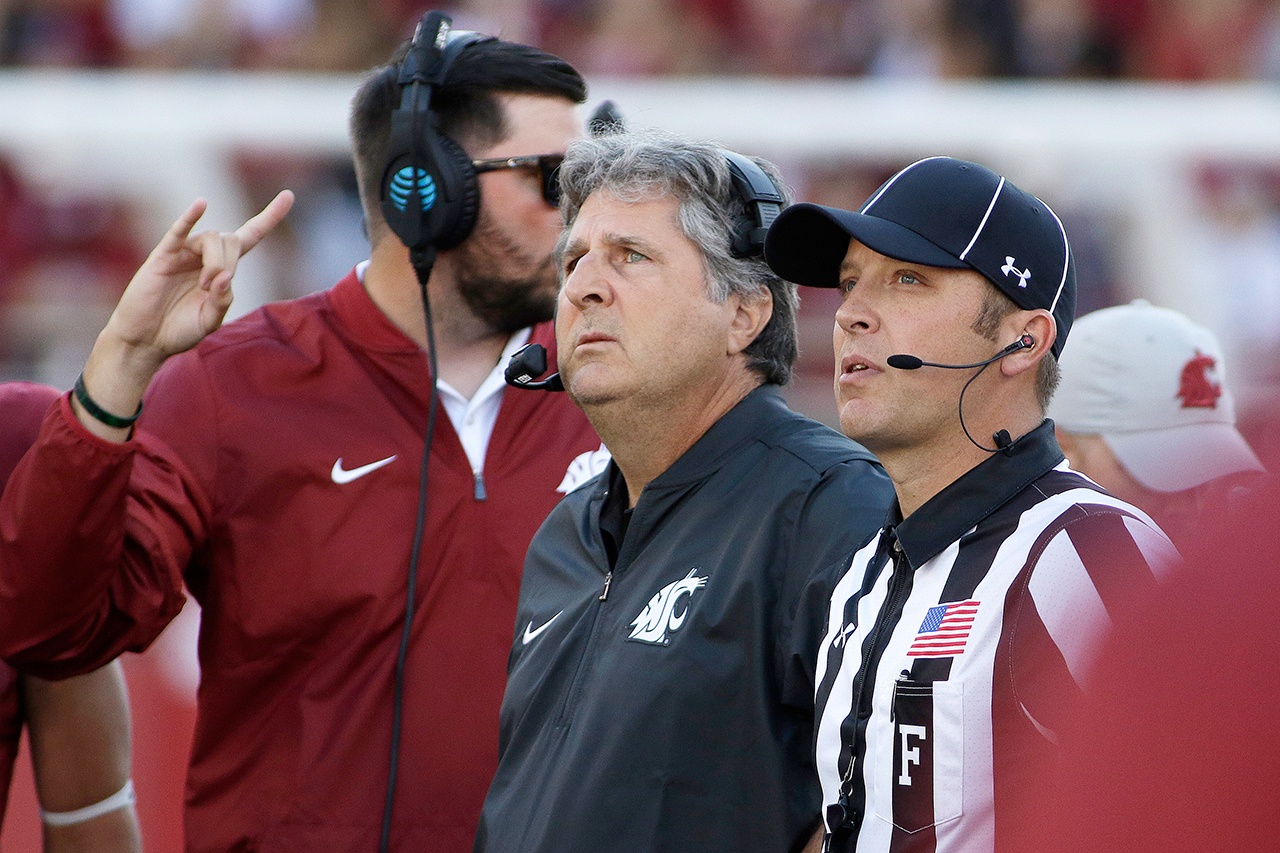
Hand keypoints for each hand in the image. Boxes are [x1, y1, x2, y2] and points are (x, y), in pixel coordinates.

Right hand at [103, 190, 294, 366]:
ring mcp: (184, 253)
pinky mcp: (163, 256)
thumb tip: (225, 277)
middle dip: (231, 262)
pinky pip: (179, 231)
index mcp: (223, 268)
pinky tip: (201, 205)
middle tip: (214, 288)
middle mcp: (205, 255)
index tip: (289, 195)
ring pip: (212, 238)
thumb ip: (223, 301)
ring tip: (204, 286)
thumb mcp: (210, 321)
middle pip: (232, 240)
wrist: (147, 339)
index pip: (251, 235)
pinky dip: (190, 217)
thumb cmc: (179, 330)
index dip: (269, 217)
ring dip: (215, 262)